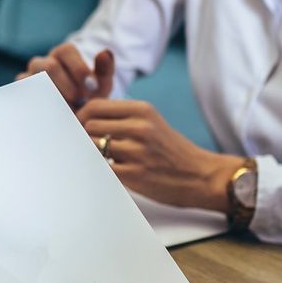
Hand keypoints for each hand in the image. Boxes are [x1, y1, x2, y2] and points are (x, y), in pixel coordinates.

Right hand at [21, 42, 113, 109]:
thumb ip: (105, 70)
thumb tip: (106, 52)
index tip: (91, 86)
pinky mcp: (19, 95)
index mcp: (62, 55)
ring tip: (65, 111)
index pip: (66, 50)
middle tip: (79, 100)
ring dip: (50, 97)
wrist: (74, 118)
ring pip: (32, 80)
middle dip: (66, 84)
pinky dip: (37, 106)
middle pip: (49, 65)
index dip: (79, 67)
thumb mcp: (100, 86)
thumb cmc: (88, 98)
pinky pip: (21, 96)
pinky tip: (51, 117)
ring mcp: (27, 78)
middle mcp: (42, 63)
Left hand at [77, 98, 238, 210]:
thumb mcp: (152, 122)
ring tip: (97, 158)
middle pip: (89, 126)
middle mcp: (139, 127)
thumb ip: (123, 118)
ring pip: (92, 147)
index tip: (79, 127)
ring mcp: (136, 151)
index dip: (81, 117)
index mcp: (142, 110)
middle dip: (82, 136)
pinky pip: (101, 168)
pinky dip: (98, 170)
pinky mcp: (135, 175)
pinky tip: (105, 171)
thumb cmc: (172, 150)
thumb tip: (85, 118)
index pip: (95, 106)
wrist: (202, 176)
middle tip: (84, 145)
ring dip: (90, 154)